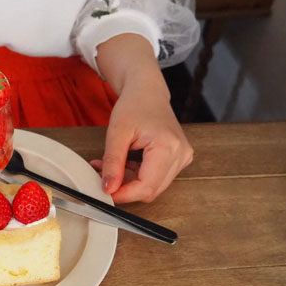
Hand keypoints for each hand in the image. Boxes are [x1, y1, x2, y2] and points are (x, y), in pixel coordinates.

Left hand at [93, 33, 193, 203]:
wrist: (147, 91)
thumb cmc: (134, 105)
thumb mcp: (117, 133)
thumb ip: (113, 162)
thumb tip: (109, 189)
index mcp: (168, 147)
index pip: (147, 186)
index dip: (124, 194)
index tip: (105, 193)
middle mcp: (181, 154)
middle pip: (151, 189)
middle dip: (125, 187)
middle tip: (102, 174)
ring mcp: (182, 157)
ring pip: (152, 185)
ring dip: (129, 181)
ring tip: (110, 164)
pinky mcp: (178, 158)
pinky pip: (156, 177)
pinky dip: (137, 174)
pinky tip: (124, 162)